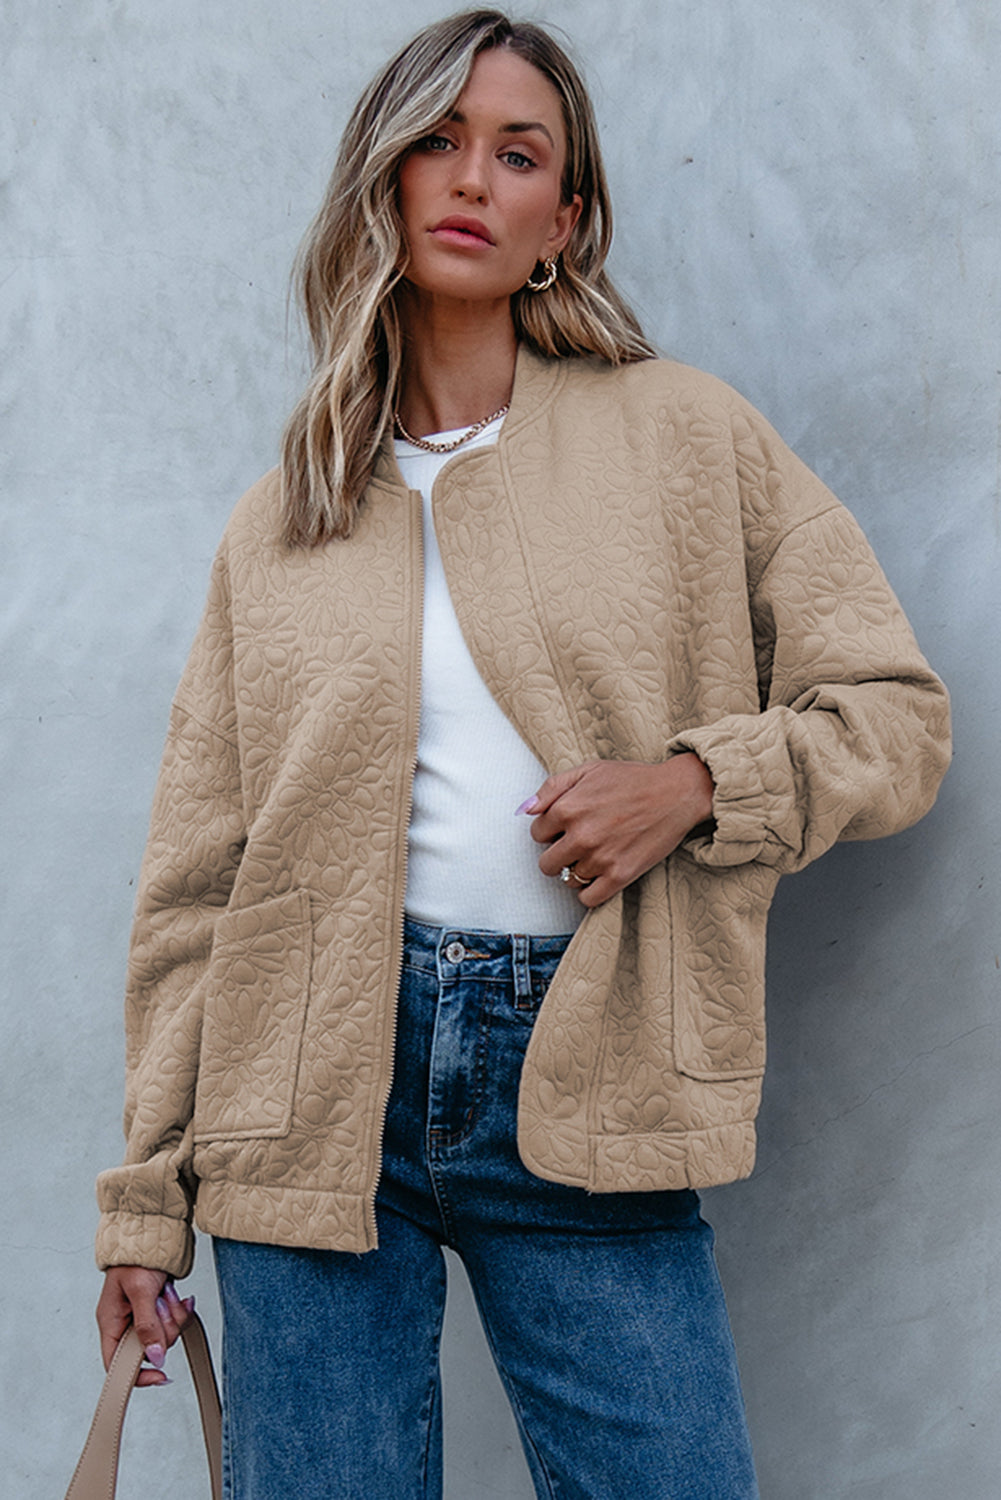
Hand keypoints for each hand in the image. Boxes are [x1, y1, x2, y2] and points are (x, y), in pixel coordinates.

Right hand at [96, 1266, 194, 1386]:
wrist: (151, 1234)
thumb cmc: (136, 1258)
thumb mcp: (140, 1290)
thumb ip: (146, 1324)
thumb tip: (154, 1356)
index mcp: (110, 1322)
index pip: (117, 1364)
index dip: (137, 1375)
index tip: (160, 1376)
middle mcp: (125, 1323)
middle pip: (149, 1349)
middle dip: (164, 1328)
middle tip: (163, 1305)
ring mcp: (143, 1317)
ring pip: (165, 1335)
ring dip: (173, 1315)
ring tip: (167, 1294)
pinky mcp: (158, 1309)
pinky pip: (174, 1322)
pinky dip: (180, 1310)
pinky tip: (178, 1296)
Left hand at [524, 754, 714, 907]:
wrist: (676, 794)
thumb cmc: (632, 780)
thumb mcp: (589, 770)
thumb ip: (551, 788)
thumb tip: (524, 810)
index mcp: (568, 808)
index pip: (536, 834)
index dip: (550, 830)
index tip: (566, 827)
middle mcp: (580, 835)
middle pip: (546, 863)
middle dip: (557, 854)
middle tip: (577, 845)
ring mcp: (600, 858)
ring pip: (568, 880)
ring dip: (577, 870)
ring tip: (595, 855)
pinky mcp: (620, 875)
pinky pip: (588, 899)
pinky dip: (589, 891)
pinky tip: (599, 876)